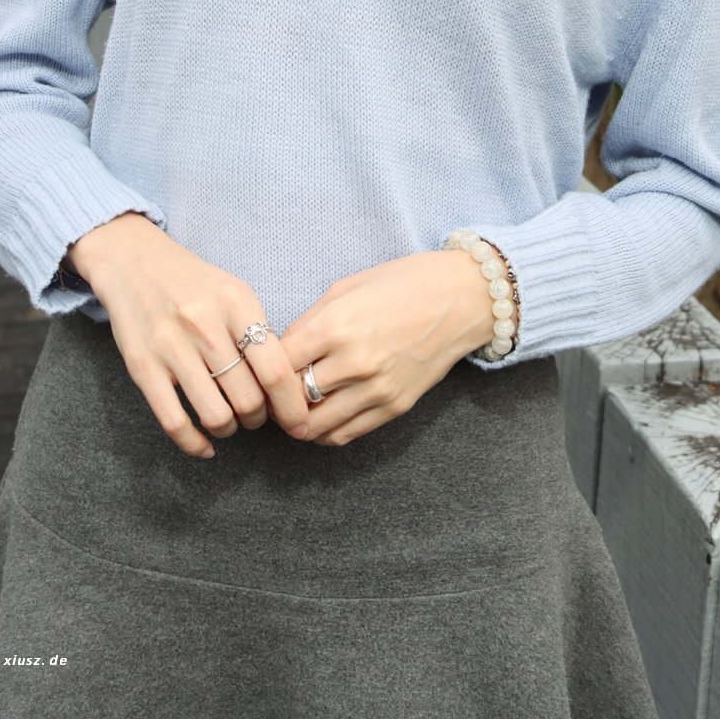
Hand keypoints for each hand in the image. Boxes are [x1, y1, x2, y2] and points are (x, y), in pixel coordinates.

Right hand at [67, 213, 312, 458]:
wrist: (134, 263)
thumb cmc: (194, 284)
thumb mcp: (234, 293)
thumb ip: (259, 333)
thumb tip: (287, 386)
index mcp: (236, 303)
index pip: (275, 369)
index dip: (292, 405)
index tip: (300, 424)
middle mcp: (204, 325)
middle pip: (248, 398)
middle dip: (259, 418)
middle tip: (258, 416)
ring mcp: (170, 347)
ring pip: (216, 415)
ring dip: (230, 429)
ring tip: (231, 423)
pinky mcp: (142, 367)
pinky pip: (174, 422)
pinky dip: (194, 444)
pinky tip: (205, 445)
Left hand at [276, 249, 496, 446]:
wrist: (461, 299)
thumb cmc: (402, 283)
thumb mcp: (346, 287)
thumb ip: (310, 321)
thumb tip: (281, 350)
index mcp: (336, 326)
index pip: (278, 364)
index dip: (262, 368)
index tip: (258, 368)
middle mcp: (354, 363)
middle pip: (292, 399)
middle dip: (275, 398)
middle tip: (268, 393)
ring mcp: (376, 389)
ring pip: (314, 426)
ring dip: (297, 420)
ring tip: (292, 408)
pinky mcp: (394, 407)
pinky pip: (345, 434)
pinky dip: (324, 432)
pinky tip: (319, 417)